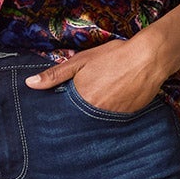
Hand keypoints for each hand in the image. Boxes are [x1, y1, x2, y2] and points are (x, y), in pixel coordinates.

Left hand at [24, 34, 171, 112]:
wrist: (149, 58)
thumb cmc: (114, 56)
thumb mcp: (81, 61)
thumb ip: (55, 74)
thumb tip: (30, 84)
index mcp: (81, 99)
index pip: (64, 116)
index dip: (61, 116)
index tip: (55, 119)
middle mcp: (95, 112)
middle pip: (81, 121)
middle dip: (77, 118)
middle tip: (79, 112)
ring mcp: (112, 117)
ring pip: (97, 122)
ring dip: (94, 117)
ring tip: (96, 107)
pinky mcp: (127, 117)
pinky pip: (113, 121)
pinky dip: (110, 116)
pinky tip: (113, 105)